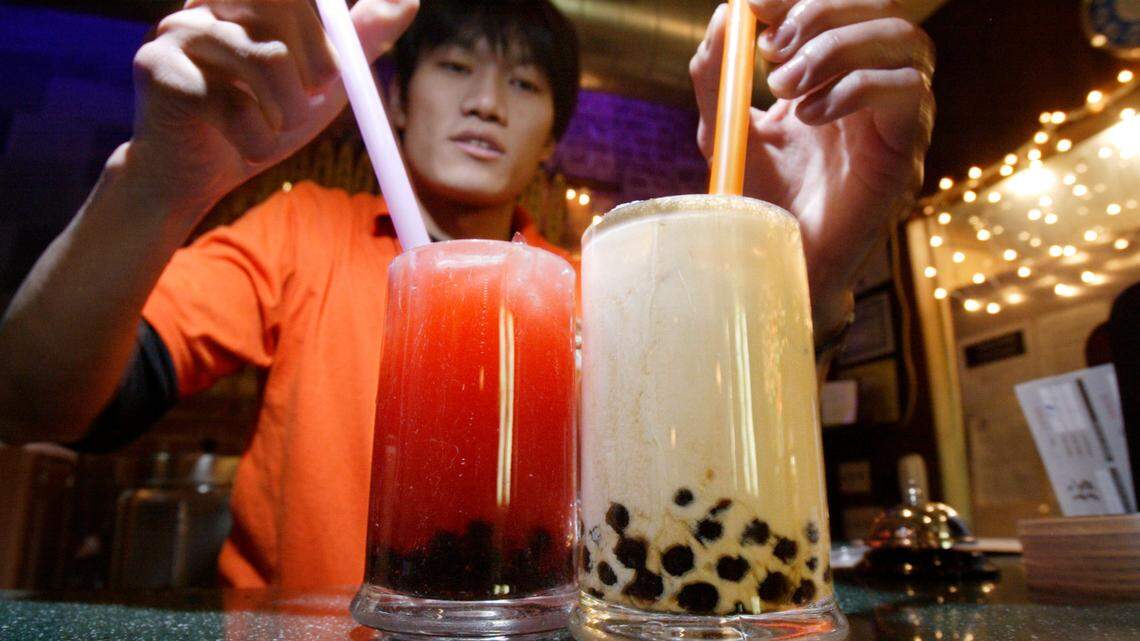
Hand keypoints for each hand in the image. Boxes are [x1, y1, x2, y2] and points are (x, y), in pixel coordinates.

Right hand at [127, 0, 417, 219]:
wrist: (196, 176)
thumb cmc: (259, 121)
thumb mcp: (321, 82)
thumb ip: (360, 40)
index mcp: (243, 0)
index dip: (322, 10)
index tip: (338, 65)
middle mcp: (206, 3)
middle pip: (280, 2)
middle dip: (317, 57)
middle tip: (319, 93)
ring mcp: (176, 31)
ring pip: (266, 57)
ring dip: (289, 110)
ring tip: (277, 130)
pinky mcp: (157, 69)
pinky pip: (231, 100)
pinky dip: (256, 137)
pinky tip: (246, 145)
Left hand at [690, 0, 934, 336]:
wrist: (775, 262)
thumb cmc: (758, 200)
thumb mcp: (723, 129)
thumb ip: (717, 75)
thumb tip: (724, 14)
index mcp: (836, 73)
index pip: (844, 3)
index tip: (756, 3)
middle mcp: (875, 86)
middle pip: (883, 7)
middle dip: (823, 11)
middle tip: (772, 48)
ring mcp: (898, 117)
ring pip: (905, 41)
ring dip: (837, 49)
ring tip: (786, 87)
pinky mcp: (908, 152)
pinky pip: (908, 93)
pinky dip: (854, 89)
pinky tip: (808, 116)